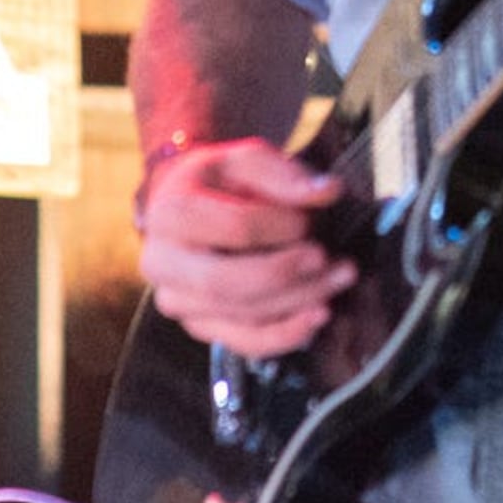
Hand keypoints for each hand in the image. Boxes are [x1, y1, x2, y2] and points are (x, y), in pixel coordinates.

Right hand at [134, 137, 351, 358]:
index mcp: (171, 213)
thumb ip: (284, 174)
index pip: (234, 228)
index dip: (280, 226)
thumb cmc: (221, 181)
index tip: (309, 219)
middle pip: (227, 282)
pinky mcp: (198, 326)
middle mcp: (163, 263)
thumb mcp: (246, 160)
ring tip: (339, 279)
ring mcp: (177, 300)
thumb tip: (328, 191)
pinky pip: (243, 342)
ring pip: (239, 315)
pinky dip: (285, 334)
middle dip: (287, 275)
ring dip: (297, 302)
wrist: (188, 206)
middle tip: (329, 260)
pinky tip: (318, 316)